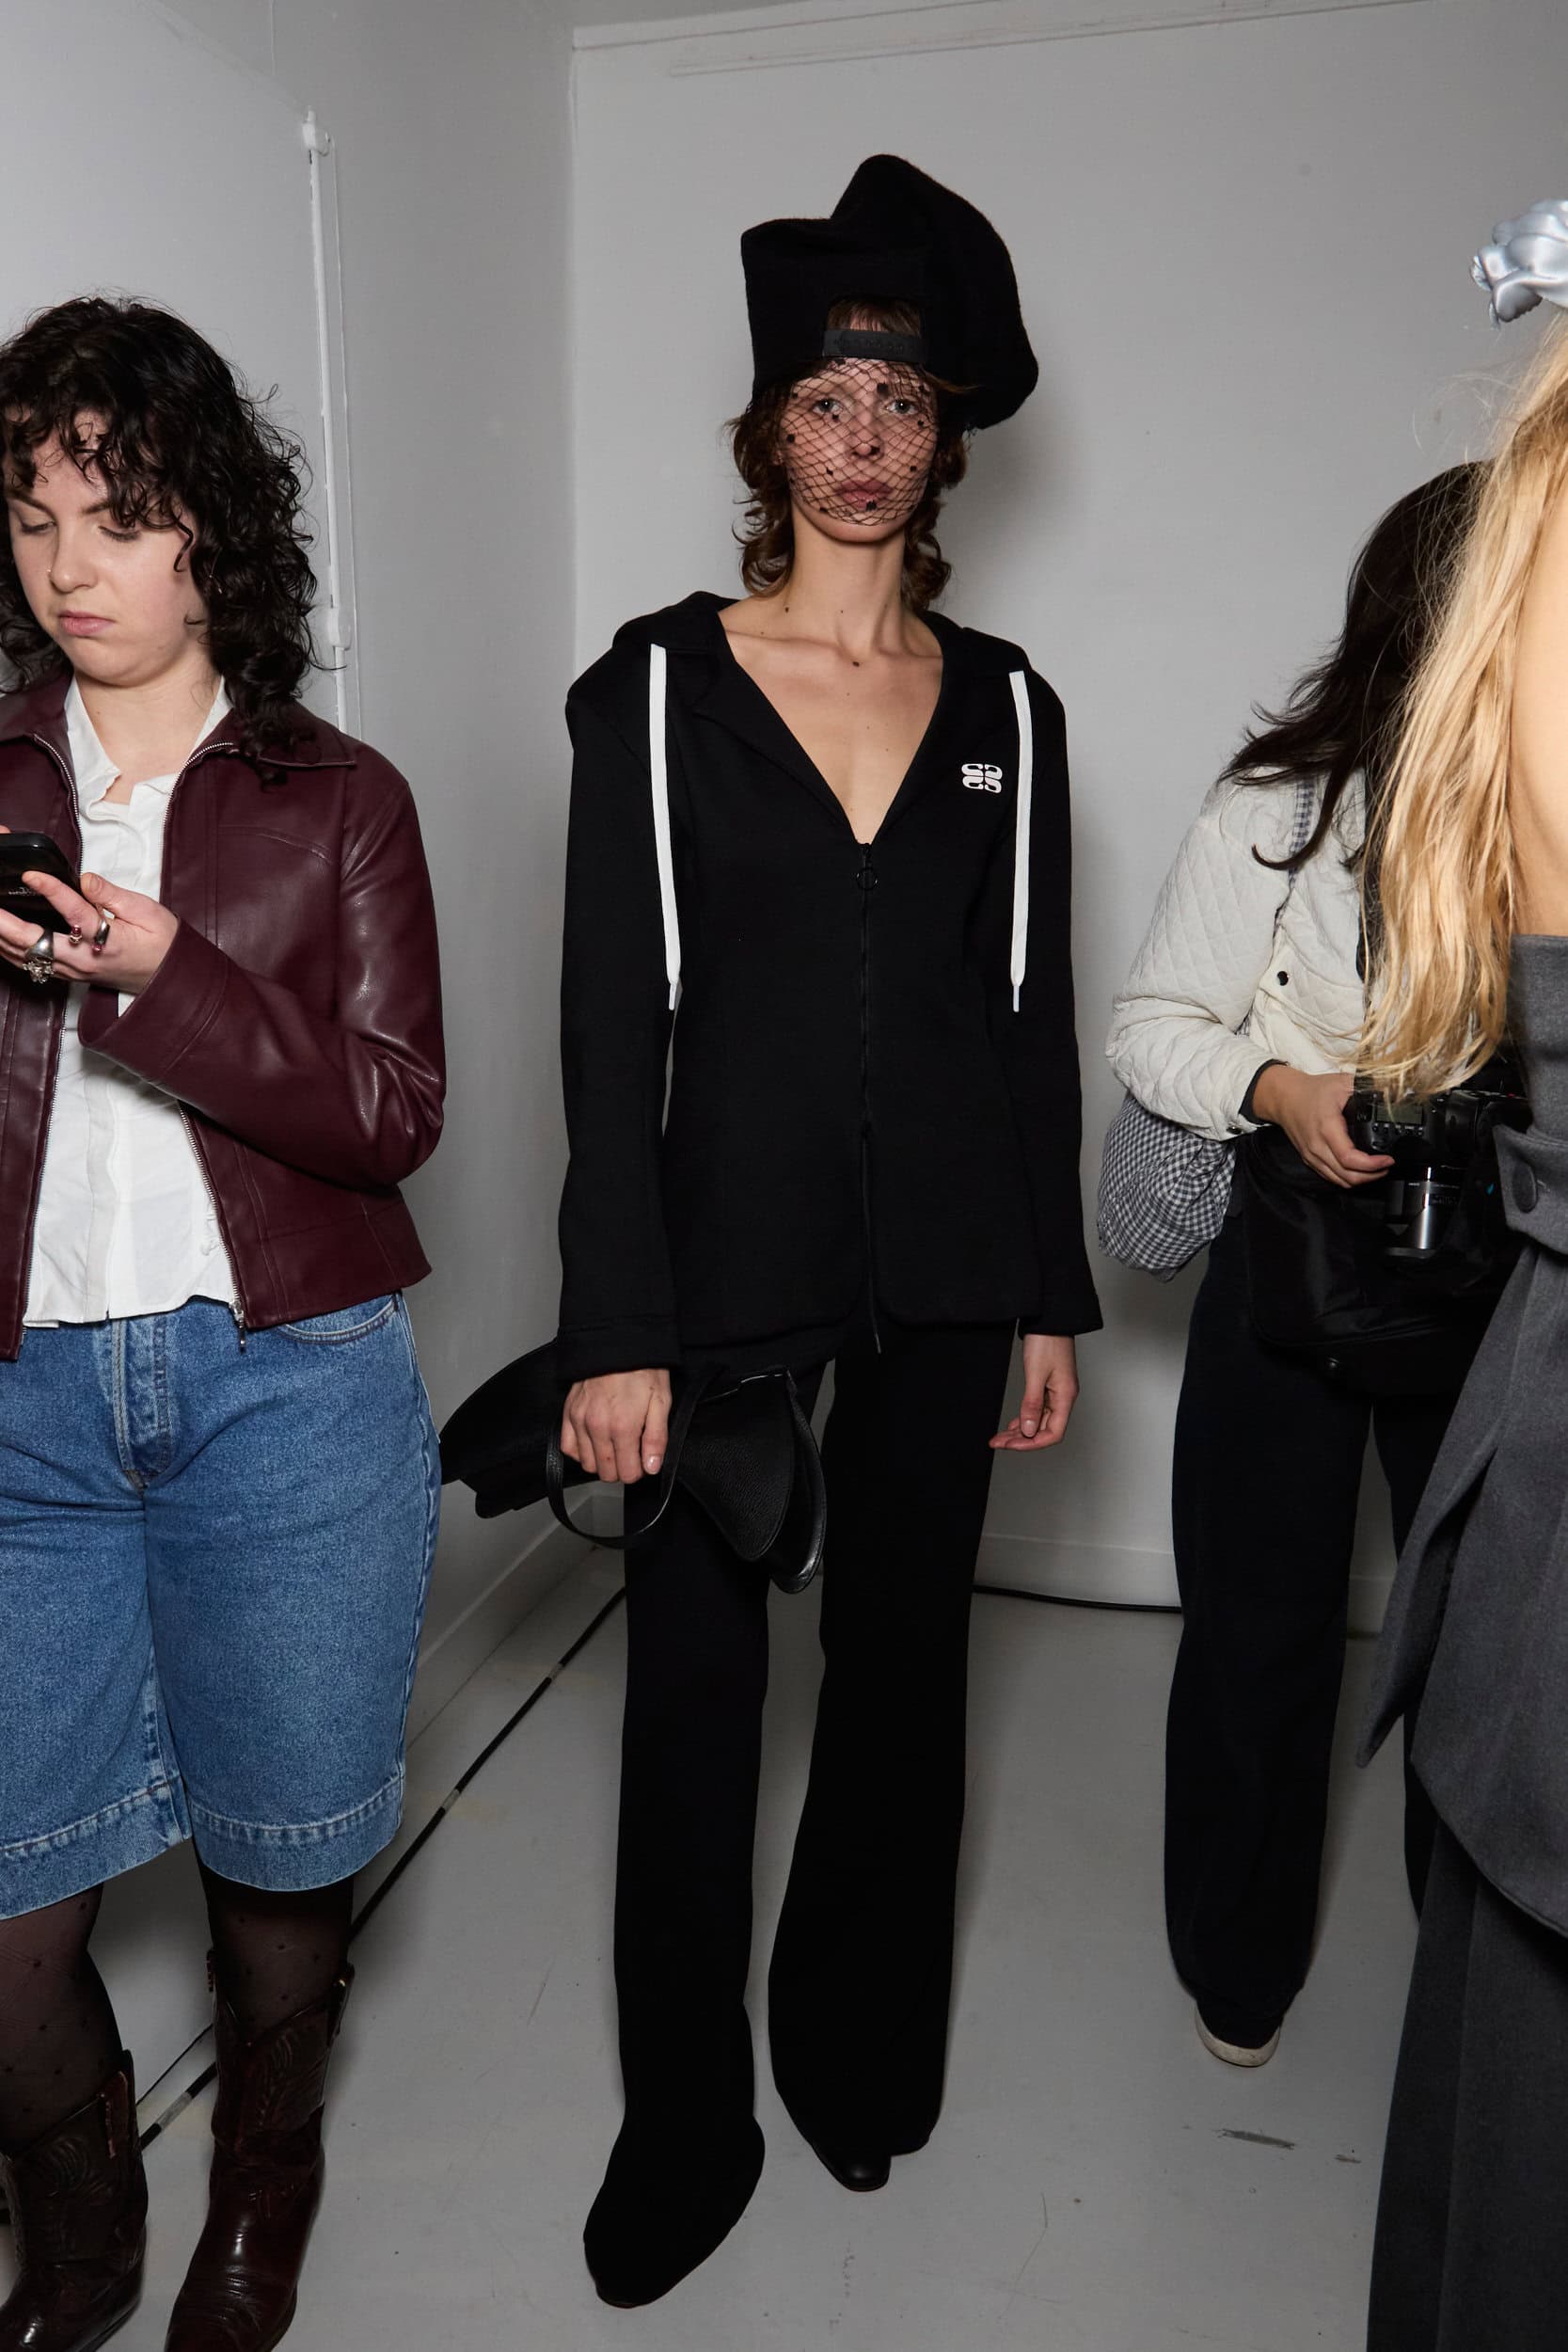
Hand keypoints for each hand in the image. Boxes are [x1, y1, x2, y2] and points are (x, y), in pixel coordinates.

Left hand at [0, 829, 177, 996]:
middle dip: (4, 922)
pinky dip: (10, 951)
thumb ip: (112, 895)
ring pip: (25, 956)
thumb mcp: (147, 911)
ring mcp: (72, 970)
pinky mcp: (68, 974)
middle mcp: (84, 960)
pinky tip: (0, 939)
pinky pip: (31, 964)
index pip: (73, 912)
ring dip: (1, 938)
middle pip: (33, 942)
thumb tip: (85, 879)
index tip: (31, 874)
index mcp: (108, 941)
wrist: (169, 978)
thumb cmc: (162, 945)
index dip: (51, 890)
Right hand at [560, 1368, 672, 1483]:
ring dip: (601, 1462)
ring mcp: (579, 1421)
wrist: (618, 1343)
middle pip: (606, 1472)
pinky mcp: (568, 1413)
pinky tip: (593, 1443)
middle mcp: (597, 1427)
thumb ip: (656, 1438)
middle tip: (631, 1453)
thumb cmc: (642, 1369)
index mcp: (623, 1427)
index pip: (627, 1473)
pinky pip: (567, 1448)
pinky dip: (580, 1451)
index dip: (639, 1471)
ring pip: (587, 1464)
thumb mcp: (661, 1401)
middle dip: (621, 1469)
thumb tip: (651, 1467)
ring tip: (614, 1447)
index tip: (643, 1460)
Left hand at [991, 1333, 1077, 1451]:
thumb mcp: (1036, 1373)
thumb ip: (1032, 1403)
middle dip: (1021, 1439)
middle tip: (998, 1442)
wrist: (1050, 1318)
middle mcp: (1063, 1397)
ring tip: (1001, 1437)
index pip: (1053, 1434)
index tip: (1011, 1445)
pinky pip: (1038, 1409)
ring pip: (1039, 1421)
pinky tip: (1013, 1424)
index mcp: (1065, 1397)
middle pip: (1044, 1430)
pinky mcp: (1049, 1385)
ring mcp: (1057, 1392)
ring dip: (1021, 1431)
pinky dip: (1024, 1418)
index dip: (1031, 1443)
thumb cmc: (1047, 1341)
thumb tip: (1027, 1430)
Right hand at [1251, 1065, 1393, 1189]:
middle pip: (1347, 1175)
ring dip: (1360, 1180)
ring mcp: (1312, 1155)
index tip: (1387, 1160)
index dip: (1372, 1165)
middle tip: (1386, 1166)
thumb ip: (1366, 1087)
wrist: (1284, 1097)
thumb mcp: (1341, 1082)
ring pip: (1339, 1180)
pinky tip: (1358, 1171)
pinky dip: (1347, 1178)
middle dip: (1372, 1176)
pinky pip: (1330, 1177)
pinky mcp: (1309, 1159)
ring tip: (1377, 1171)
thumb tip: (1390, 1090)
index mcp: (1327, 1128)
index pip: (1350, 1158)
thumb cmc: (1311, 1091)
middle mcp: (1317, 1146)